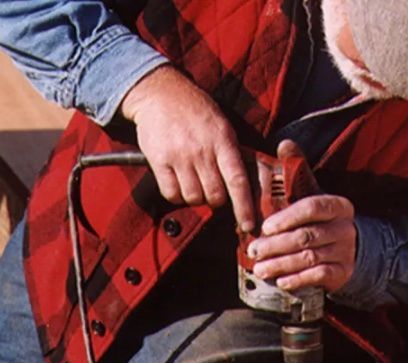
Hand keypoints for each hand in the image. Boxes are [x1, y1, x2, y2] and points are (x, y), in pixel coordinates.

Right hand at [121, 65, 253, 230]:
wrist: (161, 93)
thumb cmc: (197, 112)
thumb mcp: (223, 126)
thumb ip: (233, 153)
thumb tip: (247, 185)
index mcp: (224, 141)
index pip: (238, 181)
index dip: (245, 206)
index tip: (249, 224)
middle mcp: (202, 150)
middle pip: (215, 195)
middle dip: (217, 200)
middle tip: (213, 191)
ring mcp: (179, 156)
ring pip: (193, 197)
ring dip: (196, 197)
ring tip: (195, 182)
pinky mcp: (158, 160)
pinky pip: (171, 193)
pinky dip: (176, 195)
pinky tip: (178, 182)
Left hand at [248, 142, 356, 292]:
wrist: (346, 249)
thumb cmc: (320, 219)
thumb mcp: (312, 194)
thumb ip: (298, 170)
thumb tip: (284, 143)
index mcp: (338, 205)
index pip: (314, 207)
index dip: (288, 217)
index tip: (265, 227)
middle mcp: (345, 228)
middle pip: (307, 236)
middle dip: (277, 244)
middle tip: (254, 250)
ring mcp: (345, 251)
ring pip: (310, 258)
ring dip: (282, 264)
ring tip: (260, 267)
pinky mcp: (343, 272)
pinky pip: (319, 276)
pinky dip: (298, 279)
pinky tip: (281, 281)